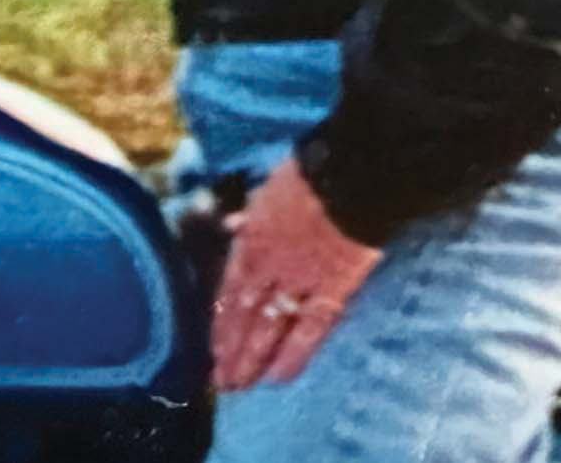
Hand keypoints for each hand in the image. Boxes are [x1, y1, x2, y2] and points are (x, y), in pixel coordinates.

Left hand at [212, 156, 380, 391]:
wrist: (348, 175)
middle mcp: (269, 268)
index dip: (220, 324)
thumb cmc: (308, 176)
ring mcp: (299, 282)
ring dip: (252, 359)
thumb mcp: (267, 190)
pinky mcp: (331, 291)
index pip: (230, 291)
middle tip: (222, 382)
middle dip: (231, 350)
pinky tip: (279, 376)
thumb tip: (232, 225)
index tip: (211, 350)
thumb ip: (249, 215)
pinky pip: (310, 329)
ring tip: (241, 385)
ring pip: (269, 328)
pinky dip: (294, 354)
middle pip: (244, 316)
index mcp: (252, 240)